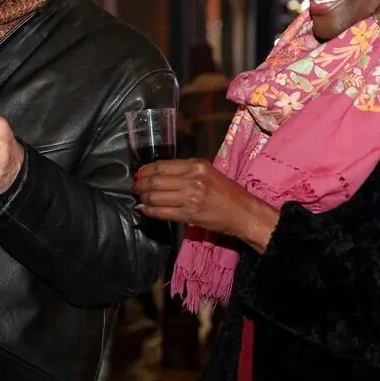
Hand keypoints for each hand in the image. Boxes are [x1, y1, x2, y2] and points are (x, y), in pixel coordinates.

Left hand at [133, 159, 279, 251]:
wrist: (243, 212)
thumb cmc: (227, 192)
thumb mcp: (208, 172)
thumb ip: (186, 170)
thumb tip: (159, 173)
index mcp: (196, 166)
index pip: (163, 166)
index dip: (146, 170)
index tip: (139, 173)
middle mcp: (192, 180)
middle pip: (156, 180)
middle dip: (141, 184)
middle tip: (136, 186)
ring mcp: (190, 198)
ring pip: (156, 196)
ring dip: (143, 197)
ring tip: (140, 197)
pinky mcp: (189, 215)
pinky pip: (161, 212)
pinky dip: (149, 210)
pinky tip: (144, 208)